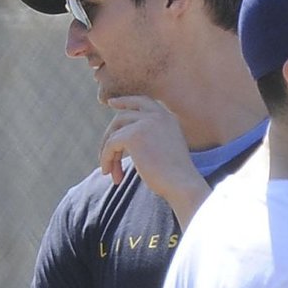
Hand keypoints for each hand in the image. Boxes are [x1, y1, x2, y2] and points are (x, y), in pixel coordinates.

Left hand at [98, 96, 208, 217]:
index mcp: (168, 118)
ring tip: (111, 172)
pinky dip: (106, 158)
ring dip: (109, 153)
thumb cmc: (175, 178)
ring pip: (114, 132)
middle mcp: (157, 116)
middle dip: (111, 136)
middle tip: (104, 157)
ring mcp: (145, 123)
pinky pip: (110, 144)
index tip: (111, 103)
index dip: (125, 101)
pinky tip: (108, 173)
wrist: (182, 185)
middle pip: (122, 117)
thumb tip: (123, 137)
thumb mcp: (165, 150)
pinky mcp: (133, 135)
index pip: (142, 101)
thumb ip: (149, 138)